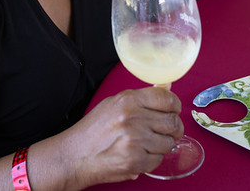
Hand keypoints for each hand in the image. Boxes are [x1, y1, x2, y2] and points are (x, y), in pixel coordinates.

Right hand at [53, 87, 182, 186]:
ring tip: (147, 144)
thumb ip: (141, 98)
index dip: (175, 106)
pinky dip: (152, 159)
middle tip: (166, 132)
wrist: (75, 155)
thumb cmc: (93, 130)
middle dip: (173, 129)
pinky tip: (139, 154)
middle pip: (173, 122)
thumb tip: (166, 89)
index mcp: (128, 100)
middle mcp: (133, 118)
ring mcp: (135, 140)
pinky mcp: (136, 161)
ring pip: (169, 143)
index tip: (173, 111)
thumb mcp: (114, 104)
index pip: (167, 99)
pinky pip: (159, 160)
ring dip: (162, 145)